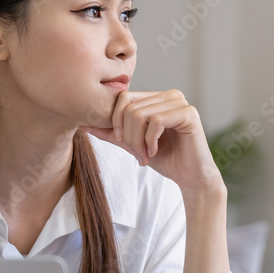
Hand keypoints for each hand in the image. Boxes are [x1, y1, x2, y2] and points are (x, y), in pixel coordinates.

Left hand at [78, 90, 223, 193]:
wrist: (190, 177)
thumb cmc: (165, 159)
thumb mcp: (131, 144)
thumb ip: (110, 132)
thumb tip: (82, 123)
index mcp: (156, 97)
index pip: (123, 98)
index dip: (116, 122)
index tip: (122, 143)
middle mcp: (169, 95)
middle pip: (129, 107)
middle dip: (127, 135)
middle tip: (137, 154)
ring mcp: (180, 102)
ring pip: (140, 114)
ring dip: (138, 141)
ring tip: (146, 155)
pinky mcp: (189, 113)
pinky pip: (156, 121)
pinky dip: (150, 141)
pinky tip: (156, 151)